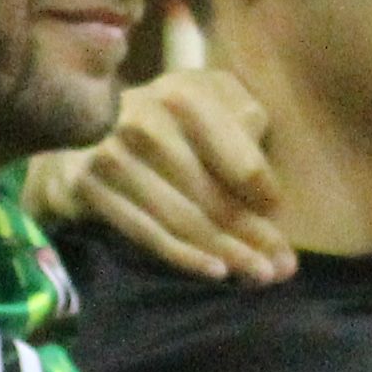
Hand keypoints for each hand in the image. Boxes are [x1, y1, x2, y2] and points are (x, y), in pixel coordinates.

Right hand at [29, 72, 293, 282]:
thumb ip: (245, 126)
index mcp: (185, 95)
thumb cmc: (170, 115)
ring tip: (260, 276)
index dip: (266, 198)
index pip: (241, 163)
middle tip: (284, 269)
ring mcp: (113, 156)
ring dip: (228, 254)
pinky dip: (186, 257)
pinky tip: (216, 271)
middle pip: (214, 198)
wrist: (87, 125)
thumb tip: (266, 190)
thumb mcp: (212, 100)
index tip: (280, 218)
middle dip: (254, 237)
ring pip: (185, 221)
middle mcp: (146, 121)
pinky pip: (148, 233)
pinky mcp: (89, 186)